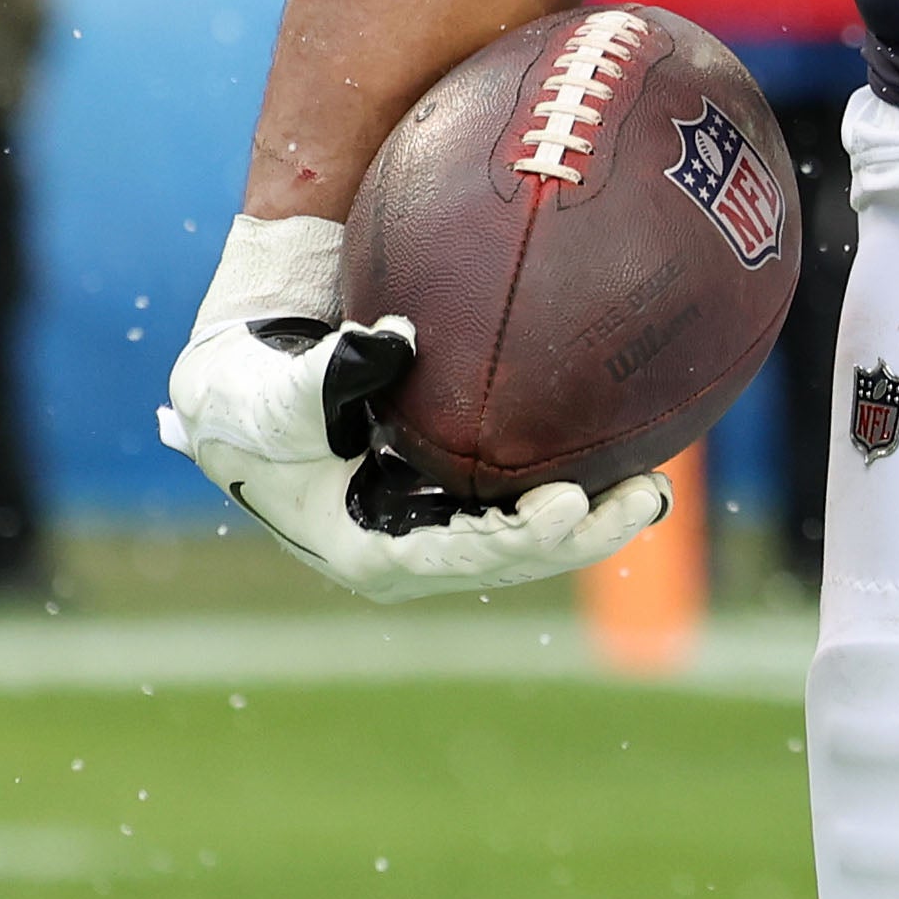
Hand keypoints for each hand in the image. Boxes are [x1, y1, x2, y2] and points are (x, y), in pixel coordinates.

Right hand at [158, 216, 669, 602]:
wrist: (241, 393)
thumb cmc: (247, 396)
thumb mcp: (266, 390)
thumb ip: (326, 374)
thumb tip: (395, 339)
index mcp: (365, 548)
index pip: (450, 557)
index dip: (511, 540)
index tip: (566, 508)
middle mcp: (410, 548)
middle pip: (509, 559)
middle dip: (580, 537)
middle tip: (644, 497)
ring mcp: (436, 527)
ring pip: (528, 538)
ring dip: (595, 520)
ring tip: (657, 489)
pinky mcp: (454, 498)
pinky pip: (522, 500)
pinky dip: (576, 487)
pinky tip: (631, 451)